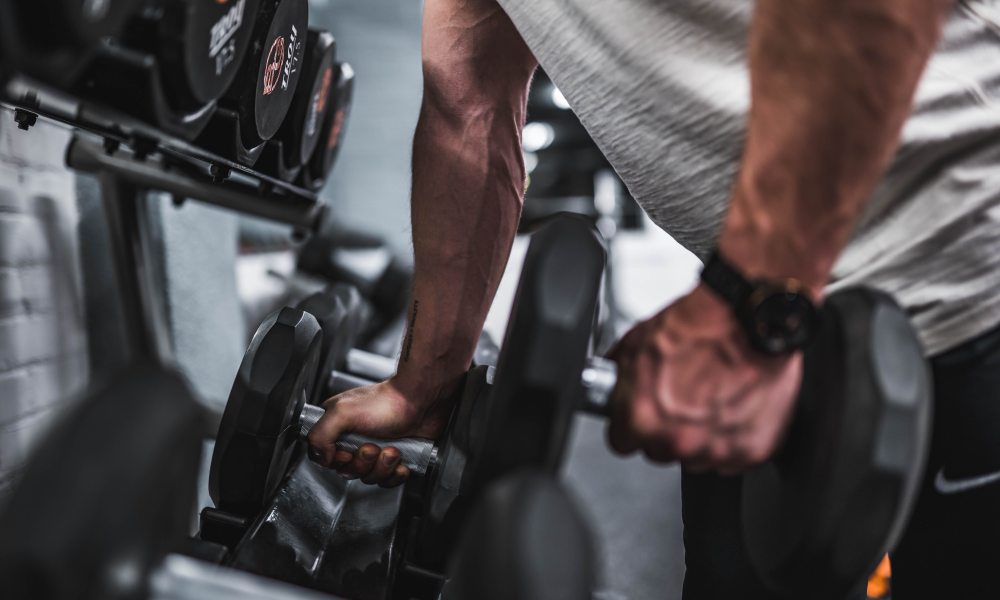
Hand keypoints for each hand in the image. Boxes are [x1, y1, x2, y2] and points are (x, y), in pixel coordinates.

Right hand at [306, 378, 453, 486]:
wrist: (421, 401)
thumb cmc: (387, 402)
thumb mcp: (342, 412)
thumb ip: (319, 435)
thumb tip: (322, 457)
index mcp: (338, 426)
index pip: (323, 457)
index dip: (335, 461)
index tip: (347, 453)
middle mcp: (354, 438)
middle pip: (347, 471)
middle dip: (362, 463)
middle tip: (372, 447)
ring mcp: (375, 449)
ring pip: (369, 477)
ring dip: (381, 466)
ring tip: (391, 449)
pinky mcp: (394, 459)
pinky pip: (388, 480)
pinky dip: (395, 473)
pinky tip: (401, 459)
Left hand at [606, 284, 801, 471]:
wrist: (748, 319)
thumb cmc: (699, 327)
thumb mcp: (635, 344)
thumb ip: (620, 379)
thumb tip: (612, 389)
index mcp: (642, 418)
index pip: (622, 442)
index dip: (631, 426)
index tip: (640, 416)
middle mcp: (677, 440)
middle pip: (660, 451)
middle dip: (666, 430)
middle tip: (682, 398)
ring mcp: (715, 449)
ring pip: (697, 457)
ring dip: (701, 436)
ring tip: (711, 397)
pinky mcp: (750, 450)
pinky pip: (733, 457)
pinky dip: (734, 437)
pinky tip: (734, 405)